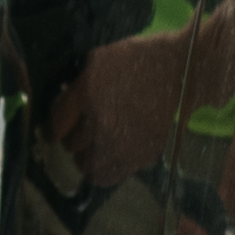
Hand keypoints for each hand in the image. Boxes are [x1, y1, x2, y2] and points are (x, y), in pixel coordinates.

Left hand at [44, 9, 234, 183]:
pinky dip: (107, 168)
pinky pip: (112, 174)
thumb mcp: (97, 60)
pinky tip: (112, 154)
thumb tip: (60, 109)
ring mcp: (123, 143)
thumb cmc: (135, 59)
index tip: (60, 126)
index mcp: (88, 95)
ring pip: (88, 166)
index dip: (55, 127)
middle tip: (84, 128)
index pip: (56, 127)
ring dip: (88, 156)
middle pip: (71, 146)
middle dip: (73, 137)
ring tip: (96, 145)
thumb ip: (75, 87)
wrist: (179, 71)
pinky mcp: (142, 156)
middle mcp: (102, 123)